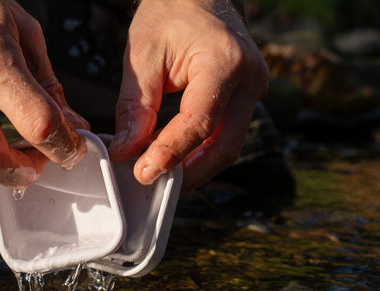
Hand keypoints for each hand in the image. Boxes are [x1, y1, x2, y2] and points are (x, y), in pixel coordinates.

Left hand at [109, 0, 268, 192]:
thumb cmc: (171, 11)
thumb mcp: (143, 55)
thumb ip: (135, 107)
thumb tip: (125, 151)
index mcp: (225, 62)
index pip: (199, 122)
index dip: (170, 153)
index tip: (142, 172)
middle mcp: (250, 79)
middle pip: (224, 145)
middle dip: (188, 172)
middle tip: (153, 185)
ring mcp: (254, 90)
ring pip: (228, 146)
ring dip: (194, 167)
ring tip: (161, 176)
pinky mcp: (246, 98)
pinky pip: (225, 134)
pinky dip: (199, 151)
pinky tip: (175, 159)